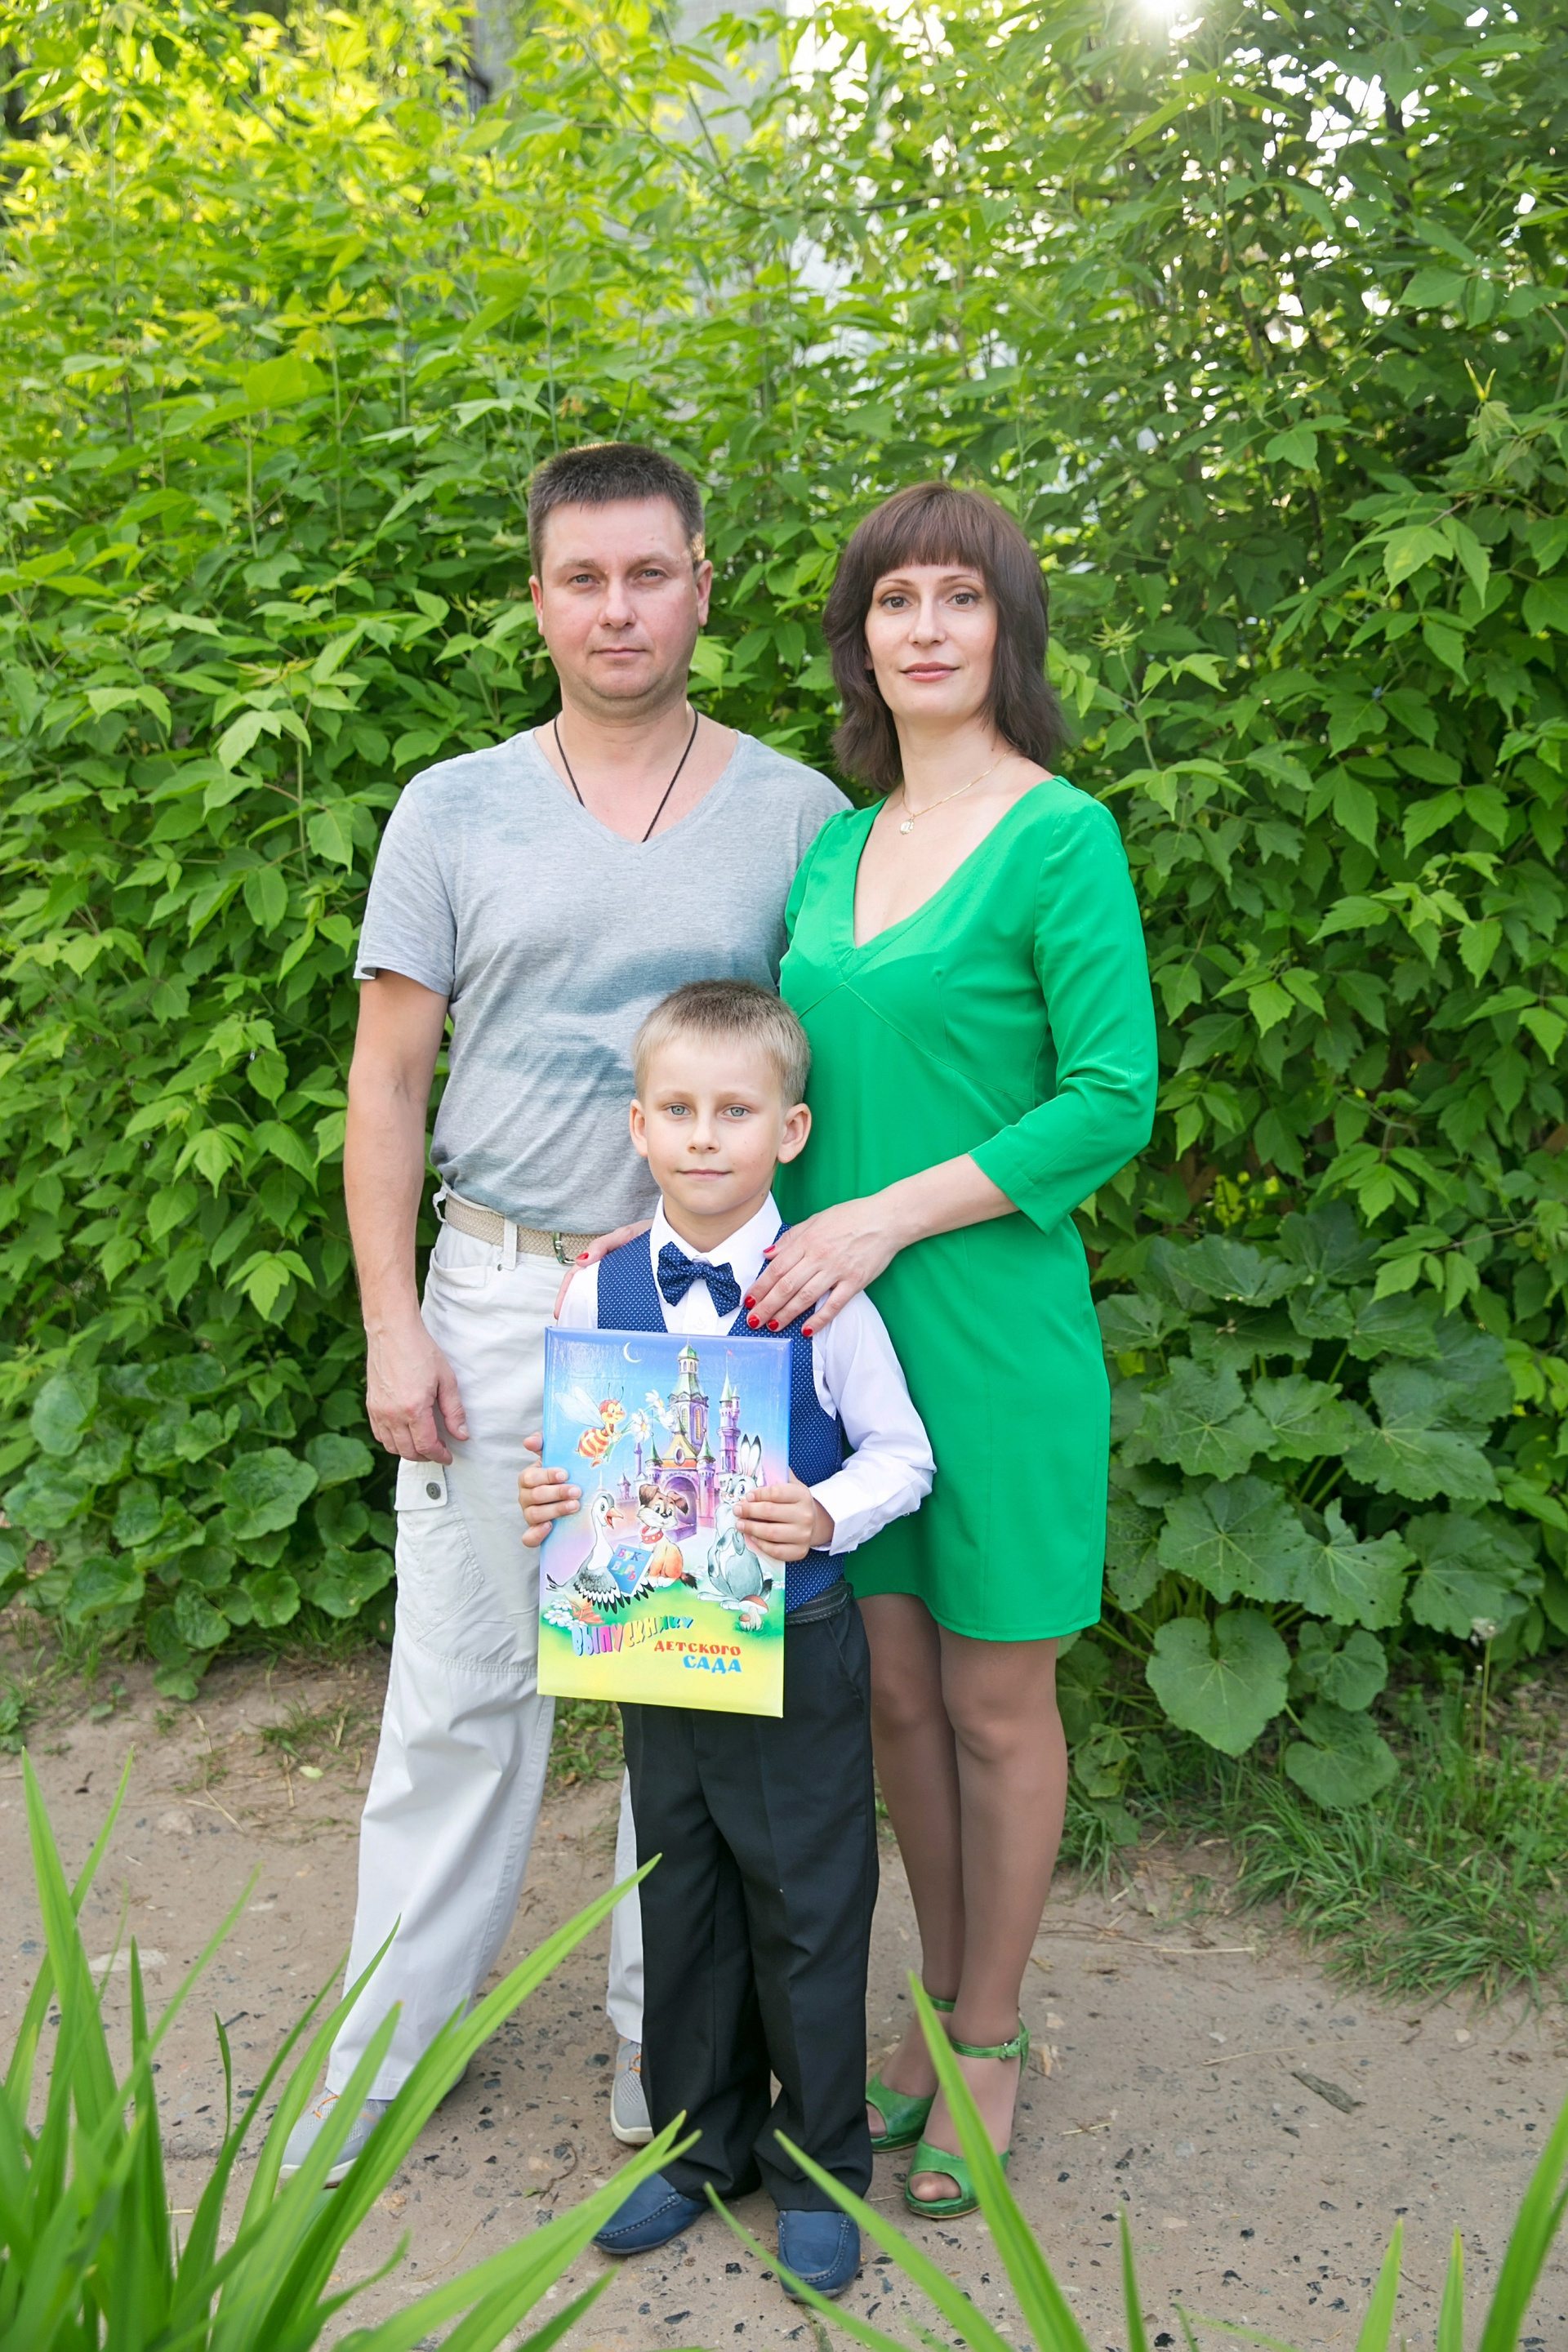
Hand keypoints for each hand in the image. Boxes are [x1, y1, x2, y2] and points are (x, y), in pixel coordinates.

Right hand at [366, 1319, 468, 1461]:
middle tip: (438, 1451)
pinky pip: (379, 1434)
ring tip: (422, 1445)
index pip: (426, 1446)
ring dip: (408, 1451)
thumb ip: (454, 1411)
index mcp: (414, 1408)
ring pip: (391, 1447)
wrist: (392, 1332)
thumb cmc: (420, 1350)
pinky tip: (404, 1435)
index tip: (448, 1456)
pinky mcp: (371, 1405)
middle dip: (426, 1456)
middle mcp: (393, 1414)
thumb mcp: (446, 1380)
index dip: (439, 1455)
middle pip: (408, 1451)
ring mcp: (378, 1411)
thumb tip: (461, 1435)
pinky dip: (392, 1441)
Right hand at [519, 1432, 580, 1546]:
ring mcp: (529, 1515)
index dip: (546, 1476)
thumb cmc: (562, 1473)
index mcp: (528, 1478)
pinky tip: (550, 1527)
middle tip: (577, 1491)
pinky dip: (537, 1534)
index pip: (530, 1477)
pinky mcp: (535, 1532)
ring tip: (574, 1506)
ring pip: (534, 1515)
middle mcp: (525, 1497)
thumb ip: (542, 1443)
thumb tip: (528, 1441)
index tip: (565, 1474)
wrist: (572, 1494)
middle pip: (535, 1496)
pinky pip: (528, 1538)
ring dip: (555, 1510)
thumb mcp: (554, 1455)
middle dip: (557, 1493)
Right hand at [553, 1220, 653, 1319]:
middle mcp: (610, 1271)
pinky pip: (622, 1303)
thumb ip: (603, 1244)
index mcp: (603, 1258)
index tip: (561, 1311)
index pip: (577, 1276)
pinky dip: (614, 1314)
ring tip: (585, 1329)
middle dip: (575, 1308)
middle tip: (568, 1326)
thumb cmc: (650, 1232)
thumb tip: (582, 1261)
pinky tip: (611, 1325)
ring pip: (603, 1299)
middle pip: (586, 1291)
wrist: (678, 1234)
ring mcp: (624, 1281)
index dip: (566, 1293)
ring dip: (592, 1314)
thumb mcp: (625, 1235)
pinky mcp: (640, 1290)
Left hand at [734, 1475, 833, 1563]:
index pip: (776, 1492)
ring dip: (750, 1528)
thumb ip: (778, 1475)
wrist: (814, 1523)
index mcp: (802, 1496)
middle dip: (749, 1510)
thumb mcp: (792, 1485)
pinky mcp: (799, 1551)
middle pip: (770, 1512)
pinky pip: (775, 1550)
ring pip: (770, 1533)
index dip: (758, 1494)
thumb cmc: (795, 1503)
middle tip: (737, 1510)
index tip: (747, 1496)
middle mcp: (805, 1515)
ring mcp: (803, 1535)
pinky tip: (752, 1538)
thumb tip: (759, 1464)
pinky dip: (760, 1545)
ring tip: (740, 1524)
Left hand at [742, 1196, 902, 1334]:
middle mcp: (819, 1257)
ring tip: (772, 1326)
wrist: (886, 1219)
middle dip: (767, 1305)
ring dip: (786, 1314)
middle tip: (753, 1320)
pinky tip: (807, 1329)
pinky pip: (834, 1304)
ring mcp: (837, 1270)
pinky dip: (819, 1318)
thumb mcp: (815, 1220)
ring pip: (805, 1297)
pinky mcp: (855, 1282)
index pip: (776, 1268)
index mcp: (807, 1241)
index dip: (760, 1286)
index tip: (749, 1300)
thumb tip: (767, 1254)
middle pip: (786, 1285)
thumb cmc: (852, 1217)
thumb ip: (790, 1238)